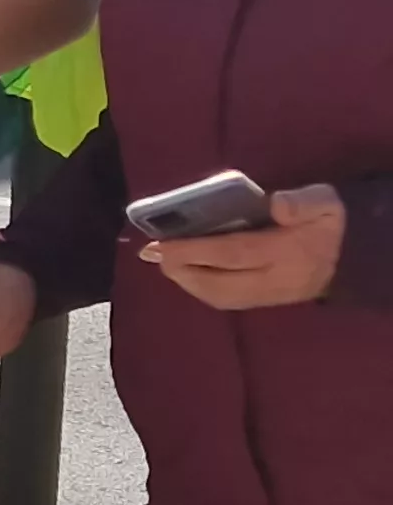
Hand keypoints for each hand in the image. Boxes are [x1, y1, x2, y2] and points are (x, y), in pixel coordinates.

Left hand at [145, 185, 345, 310]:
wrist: (351, 255)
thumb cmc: (326, 222)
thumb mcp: (323, 202)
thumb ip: (302, 201)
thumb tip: (275, 204)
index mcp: (289, 251)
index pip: (234, 253)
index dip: (194, 249)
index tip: (162, 243)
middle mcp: (279, 280)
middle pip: (221, 283)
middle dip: (183, 269)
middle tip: (153, 253)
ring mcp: (274, 295)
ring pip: (223, 297)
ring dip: (188, 282)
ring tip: (163, 262)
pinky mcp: (269, 302)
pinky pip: (230, 301)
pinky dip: (203, 289)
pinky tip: (186, 273)